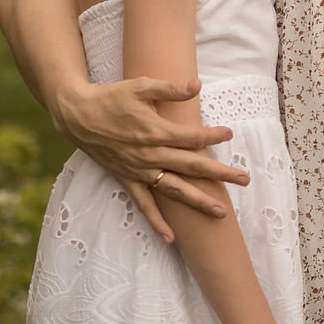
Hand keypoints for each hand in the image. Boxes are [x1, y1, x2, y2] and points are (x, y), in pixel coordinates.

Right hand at [53, 75, 249, 242]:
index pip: (193, 138)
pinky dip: (157, 222)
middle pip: (192, 166)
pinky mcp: (127, 180)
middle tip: (244, 179)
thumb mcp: (139, 86)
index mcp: (156, 131)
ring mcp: (139, 170)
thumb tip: (197, 85)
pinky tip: (171, 238)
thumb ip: (169, 88)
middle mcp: (151, 155)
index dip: (213, 136)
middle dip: (220, 174)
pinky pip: (145, 205)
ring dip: (199, 201)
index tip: (228, 135)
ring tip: (221, 212)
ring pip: (175, 190)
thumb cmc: (110, 98)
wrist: (78, 116)